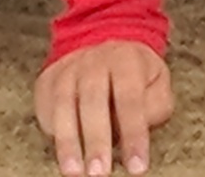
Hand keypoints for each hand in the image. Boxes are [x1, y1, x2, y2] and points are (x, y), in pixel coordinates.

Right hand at [36, 42, 173, 176]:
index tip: (137, 167)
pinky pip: (47, 107)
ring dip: (68, 141)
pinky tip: (63, 154)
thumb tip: (139, 131)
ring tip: (74, 171)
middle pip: (93, 100)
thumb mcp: (157, 83)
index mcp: (126, 60)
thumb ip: (154, 106)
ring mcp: (67, 69)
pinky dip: (52, 132)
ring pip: (64, 104)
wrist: (101, 42)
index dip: (133, 135)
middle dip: (96, 140)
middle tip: (99, 172)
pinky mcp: (47, 81)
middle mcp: (94, 61)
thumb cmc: (134, 76)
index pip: (130, 100)